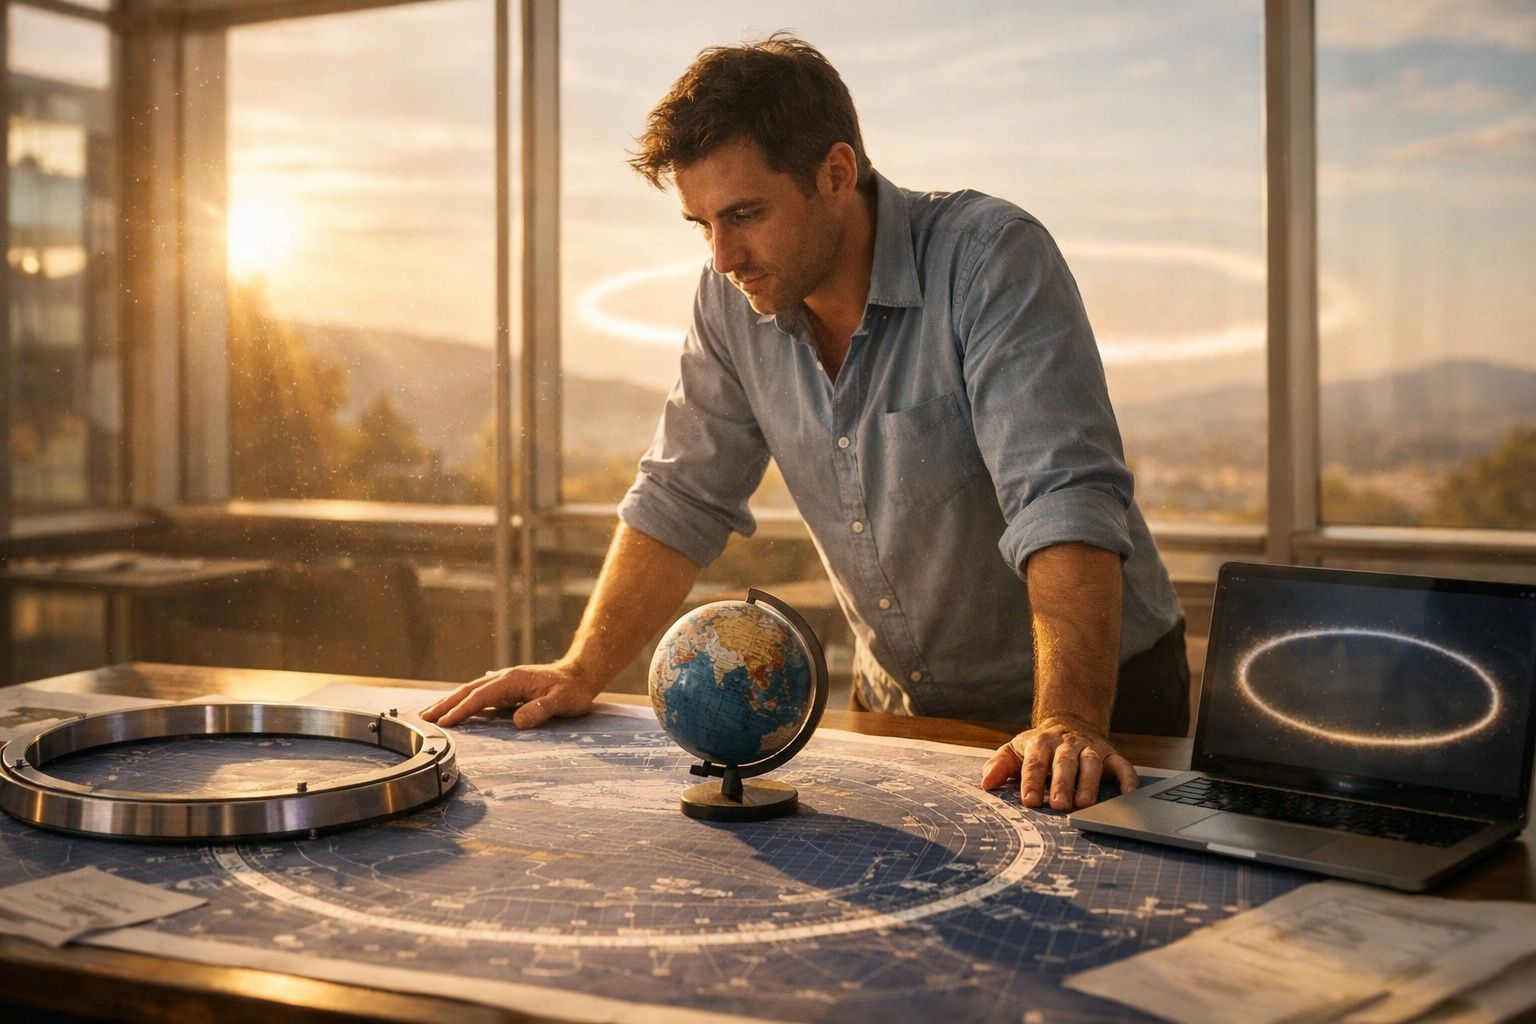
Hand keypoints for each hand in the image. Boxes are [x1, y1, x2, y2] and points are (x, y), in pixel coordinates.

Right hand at [419, 663, 600, 728]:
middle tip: (423, 718)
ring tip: (429, 715)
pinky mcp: (507, 689)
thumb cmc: (572, 690)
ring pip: (471, 692)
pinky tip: (454, 710)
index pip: (481, 697)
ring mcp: (504, 682)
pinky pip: (479, 695)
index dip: (462, 710)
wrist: (580, 675)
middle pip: (468, 691)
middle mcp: (504, 678)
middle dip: (445, 705)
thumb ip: (540, 710)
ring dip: (449, 702)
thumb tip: (517, 722)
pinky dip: (463, 702)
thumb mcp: (562, 701)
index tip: (444, 722)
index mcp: (513, 681)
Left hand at [979, 714, 1137, 810]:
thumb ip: (1000, 765)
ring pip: (1091, 763)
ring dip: (1089, 783)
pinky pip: (1122, 766)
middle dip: (1061, 785)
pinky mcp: (1111, 755)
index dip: (1032, 782)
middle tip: (1059, 805)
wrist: (1070, 721)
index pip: (1035, 763)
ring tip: (1086, 803)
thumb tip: (986, 783)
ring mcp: (1090, 748)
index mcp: (1041, 743)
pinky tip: (1128, 794)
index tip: (1029, 801)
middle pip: (1064, 763)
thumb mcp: (1015, 750)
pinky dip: (1127, 779)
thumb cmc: (1039, 746)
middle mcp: (1067, 744)